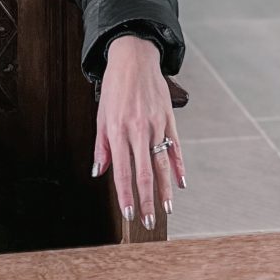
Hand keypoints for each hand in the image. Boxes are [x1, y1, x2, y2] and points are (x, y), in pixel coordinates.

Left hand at [93, 35, 184, 229]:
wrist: (134, 58)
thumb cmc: (115, 87)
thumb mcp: (101, 115)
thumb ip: (101, 146)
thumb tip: (98, 171)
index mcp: (117, 130)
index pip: (121, 171)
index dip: (126, 195)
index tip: (129, 214)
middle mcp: (138, 130)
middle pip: (144, 173)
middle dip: (146, 200)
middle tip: (147, 222)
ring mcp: (156, 125)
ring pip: (162, 164)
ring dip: (165, 190)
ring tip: (166, 210)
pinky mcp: (169, 119)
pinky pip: (175, 147)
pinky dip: (179, 167)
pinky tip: (180, 183)